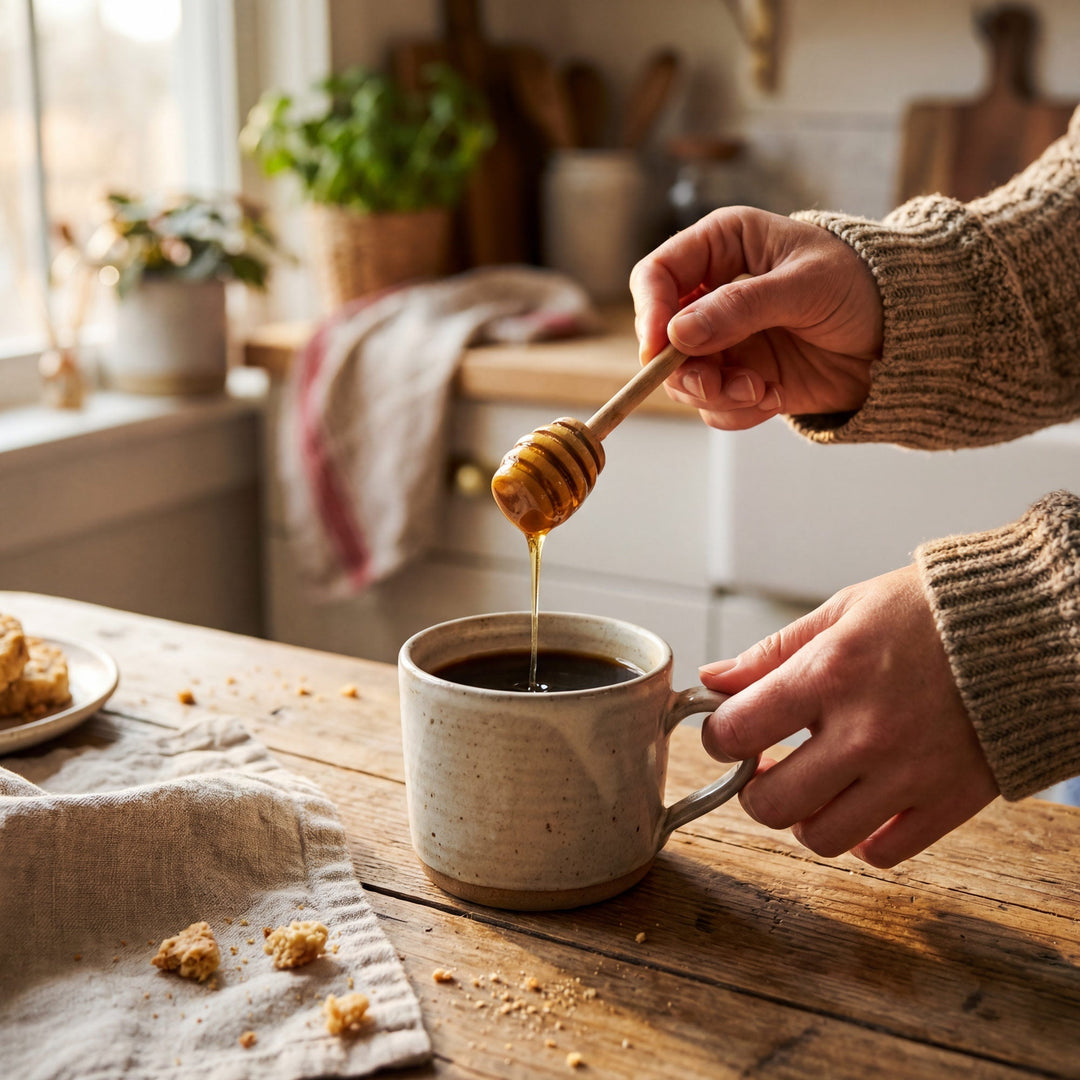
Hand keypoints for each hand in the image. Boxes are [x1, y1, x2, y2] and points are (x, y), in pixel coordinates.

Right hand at [629, 206, 883, 430]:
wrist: (906, 336)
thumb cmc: (864, 285)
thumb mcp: (805, 286)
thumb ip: (740, 308)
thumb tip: (677, 335)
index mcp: (722, 246)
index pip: (657, 276)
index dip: (649, 312)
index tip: (661, 349)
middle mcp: (714, 294)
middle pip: (661, 338)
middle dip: (685, 369)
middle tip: (717, 386)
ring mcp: (725, 341)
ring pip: (684, 378)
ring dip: (715, 394)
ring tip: (760, 391)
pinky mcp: (742, 378)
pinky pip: (714, 406)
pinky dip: (736, 410)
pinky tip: (772, 397)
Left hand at [700, 565, 999, 866]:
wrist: (1024, 627)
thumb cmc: (928, 612)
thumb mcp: (842, 611)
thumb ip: (771, 652)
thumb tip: (713, 679)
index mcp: (830, 674)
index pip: (737, 731)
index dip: (717, 737)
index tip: (726, 732)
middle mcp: (865, 731)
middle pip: (769, 802)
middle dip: (752, 788)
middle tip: (762, 768)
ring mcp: (909, 773)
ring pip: (820, 837)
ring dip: (802, 817)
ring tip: (810, 786)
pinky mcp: (950, 801)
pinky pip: (883, 853)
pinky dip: (861, 838)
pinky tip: (859, 804)